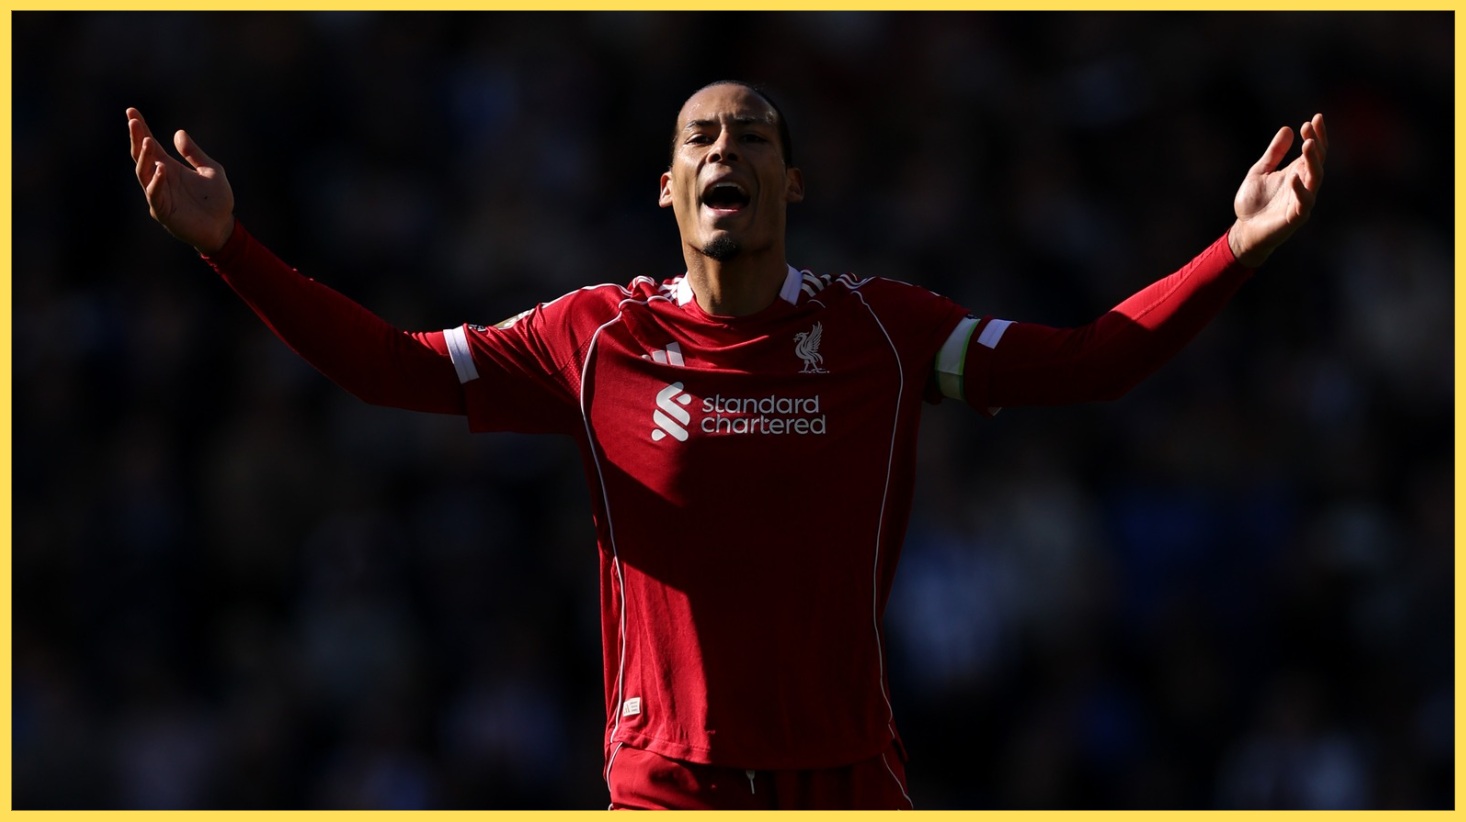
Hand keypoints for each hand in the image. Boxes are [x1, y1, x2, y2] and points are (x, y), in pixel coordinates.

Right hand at [127, 107, 234, 253]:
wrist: (223, 227)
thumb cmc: (217, 200)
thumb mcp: (210, 170)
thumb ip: (194, 153)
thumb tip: (178, 133)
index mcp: (169, 167)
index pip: (150, 145)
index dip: (141, 128)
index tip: (131, 110)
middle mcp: (160, 179)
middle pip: (142, 155)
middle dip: (136, 138)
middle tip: (133, 120)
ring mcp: (159, 195)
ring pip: (143, 173)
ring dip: (144, 157)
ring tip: (147, 141)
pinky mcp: (163, 211)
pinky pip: (154, 195)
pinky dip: (156, 182)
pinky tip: (160, 169)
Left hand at [1228, 113, 1327, 267]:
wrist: (1244, 230)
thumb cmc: (1254, 202)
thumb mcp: (1260, 171)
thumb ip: (1273, 153)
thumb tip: (1287, 129)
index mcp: (1297, 172)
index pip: (1313, 151)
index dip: (1316, 134)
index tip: (1314, 118)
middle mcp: (1303, 184)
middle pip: (1317, 161)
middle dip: (1316, 143)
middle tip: (1310, 127)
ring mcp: (1302, 200)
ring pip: (1315, 179)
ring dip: (1313, 162)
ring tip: (1308, 144)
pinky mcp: (1295, 217)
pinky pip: (1303, 202)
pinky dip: (1301, 190)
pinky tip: (1294, 177)